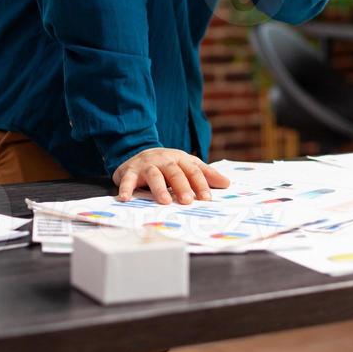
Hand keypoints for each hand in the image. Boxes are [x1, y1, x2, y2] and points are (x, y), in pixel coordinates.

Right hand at [112, 147, 230, 204]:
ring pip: (154, 175)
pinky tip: (125, 198)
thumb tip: (226, 183)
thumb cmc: (166, 164)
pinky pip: (127, 180)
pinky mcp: (130, 171)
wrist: (137, 150)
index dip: (200, 184)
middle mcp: (163, 160)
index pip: (193, 171)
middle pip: (174, 172)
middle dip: (182, 186)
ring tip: (164, 201)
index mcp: (180, 158)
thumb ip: (205, 174)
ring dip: (159, 188)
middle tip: (188, 201)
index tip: (207, 198)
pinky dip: (126, 188)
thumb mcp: (186, 165)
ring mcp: (146, 165)